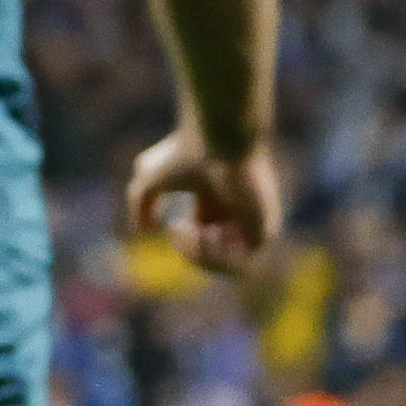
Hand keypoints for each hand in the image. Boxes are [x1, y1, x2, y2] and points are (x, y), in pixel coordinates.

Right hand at [129, 132, 283, 273]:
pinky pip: (245, 263)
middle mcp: (235, 214)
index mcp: (215, 202)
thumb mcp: (149, 179)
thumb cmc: (185, 154)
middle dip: (193, 255)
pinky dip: (221, 258)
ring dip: (205, 259)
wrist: (219, 141)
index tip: (175, 227)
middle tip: (183, 232)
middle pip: (215, 256)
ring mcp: (252, 222)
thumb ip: (141, 205)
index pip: (202, 241)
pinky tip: (211, 234)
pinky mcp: (264, 228)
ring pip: (231, 264)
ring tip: (198, 235)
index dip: (185, 245)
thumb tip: (145, 230)